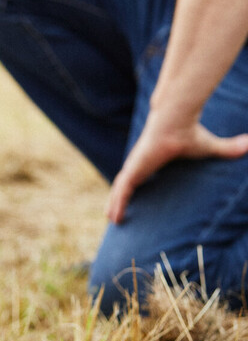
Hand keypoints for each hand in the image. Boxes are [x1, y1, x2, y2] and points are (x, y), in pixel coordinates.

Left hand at [106, 111, 247, 223]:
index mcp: (152, 160)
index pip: (139, 176)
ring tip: (112, 219)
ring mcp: (135, 165)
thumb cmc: (190, 133)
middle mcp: (140, 163)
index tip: (133, 199)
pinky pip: (122, 189)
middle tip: (115, 214)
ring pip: (120, 189)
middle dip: (119, 198)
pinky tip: (113, 216)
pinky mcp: (134, 168)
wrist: (176, 121)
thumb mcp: (210, 147)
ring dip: (115, 203)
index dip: (135, 187)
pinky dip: (117, 202)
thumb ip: (228, 149)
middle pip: (126, 184)